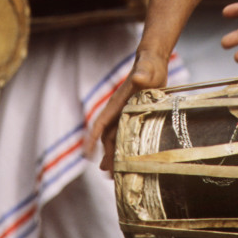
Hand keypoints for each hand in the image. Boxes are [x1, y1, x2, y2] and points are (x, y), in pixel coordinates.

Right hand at [84, 49, 167, 170]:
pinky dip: (124, 147)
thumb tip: (139, 77)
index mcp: (117, 104)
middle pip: (108, 137)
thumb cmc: (148, 65)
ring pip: (115, 138)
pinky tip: (127, 158)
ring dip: (113, 154)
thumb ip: (143, 74)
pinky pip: (125, 134)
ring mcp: (125, 113)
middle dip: (106, 155)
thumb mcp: (147, 70)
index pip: (100, 124)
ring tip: (112, 174)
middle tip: (108, 174)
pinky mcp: (134, 115)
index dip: (91, 139)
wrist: (152, 62)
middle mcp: (118, 111)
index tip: (85, 155)